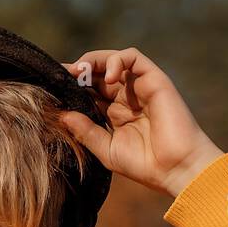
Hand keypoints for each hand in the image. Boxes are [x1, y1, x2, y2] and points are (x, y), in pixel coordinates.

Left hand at [59, 47, 224, 196]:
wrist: (176, 168)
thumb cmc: (144, 164)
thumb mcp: (107, 149)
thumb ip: (85, 131)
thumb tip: (62, 114)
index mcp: (114, 114)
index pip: (89, 92)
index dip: (72, 87)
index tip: (51, 88)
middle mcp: (126, 98)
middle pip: (98, 74)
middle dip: (78, 72)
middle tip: (61, 77)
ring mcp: (139, 87)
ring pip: (113, 60)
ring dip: (94, 61)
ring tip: (80, 72)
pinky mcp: (154, 79)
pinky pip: (133, 58)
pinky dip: (117, 60)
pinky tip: (109, 76)